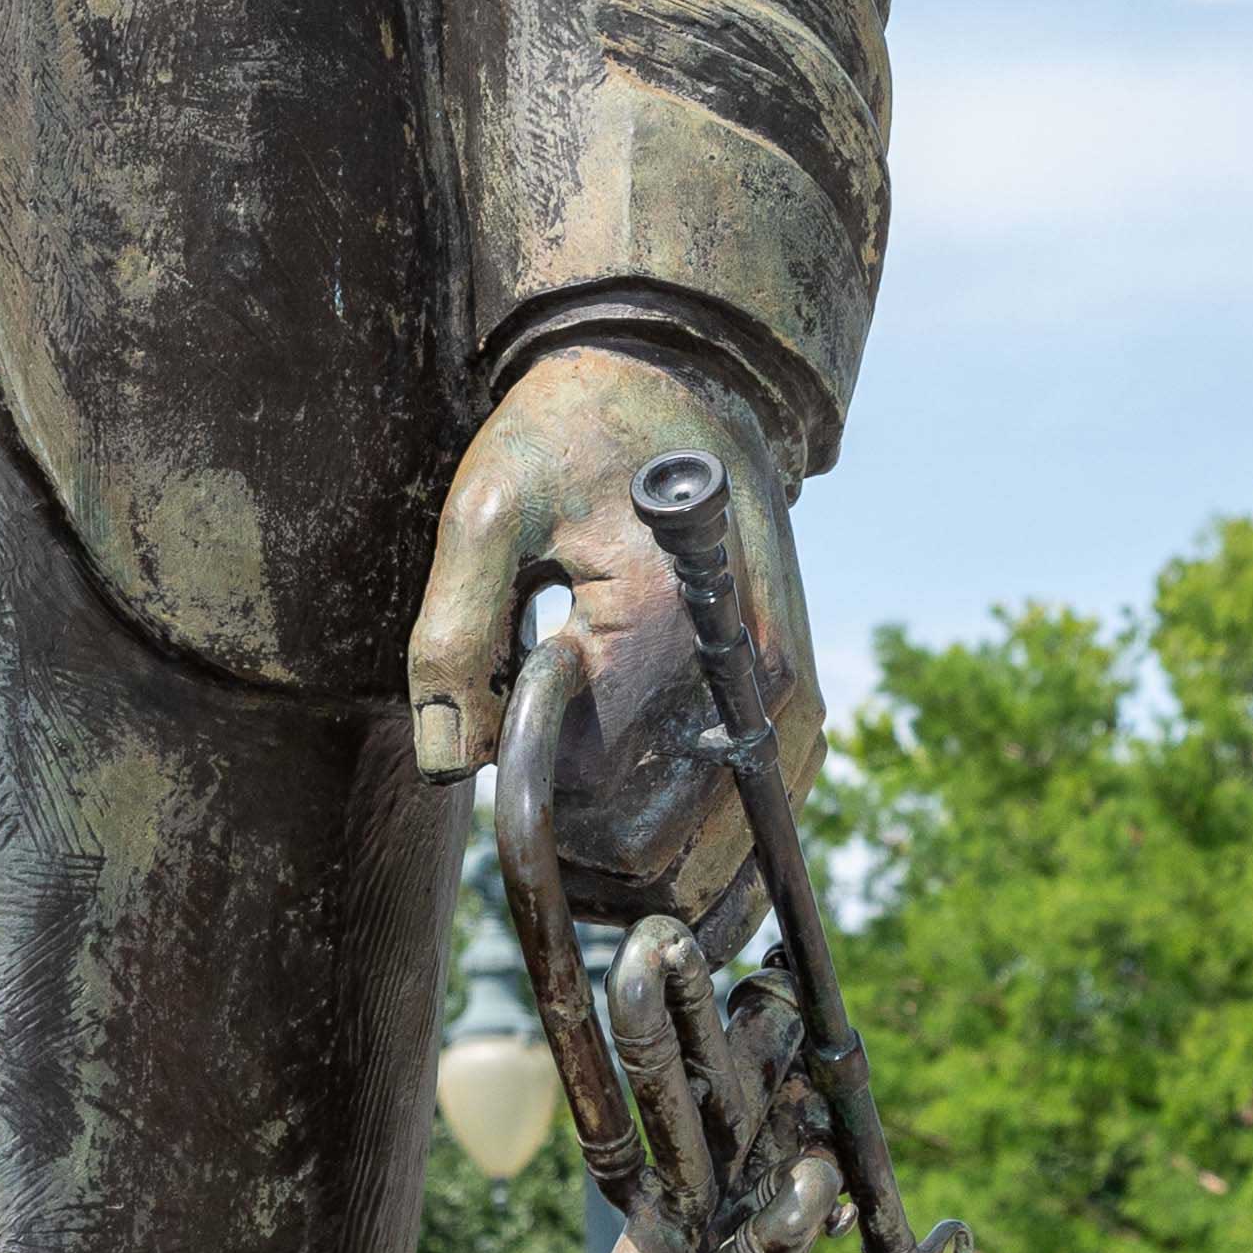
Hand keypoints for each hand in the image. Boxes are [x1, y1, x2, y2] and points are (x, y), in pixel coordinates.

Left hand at [405, 343, 819, 928]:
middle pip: (653, 846)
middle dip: (576, 834)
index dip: (531, 778)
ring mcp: (788, 697)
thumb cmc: (571, 439)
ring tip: (580, 802)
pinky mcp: (801, 707)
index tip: (509, 717)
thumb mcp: (487, 509)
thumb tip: (451, 763)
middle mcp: (750, 673)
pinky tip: (639, 835)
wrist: (679, 384)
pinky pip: (761, 832)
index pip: (589, 785)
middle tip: (539, 759)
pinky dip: (700, 857)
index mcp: (671, 623)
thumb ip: (453, 635)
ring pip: (712, 863)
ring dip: (636, 867)